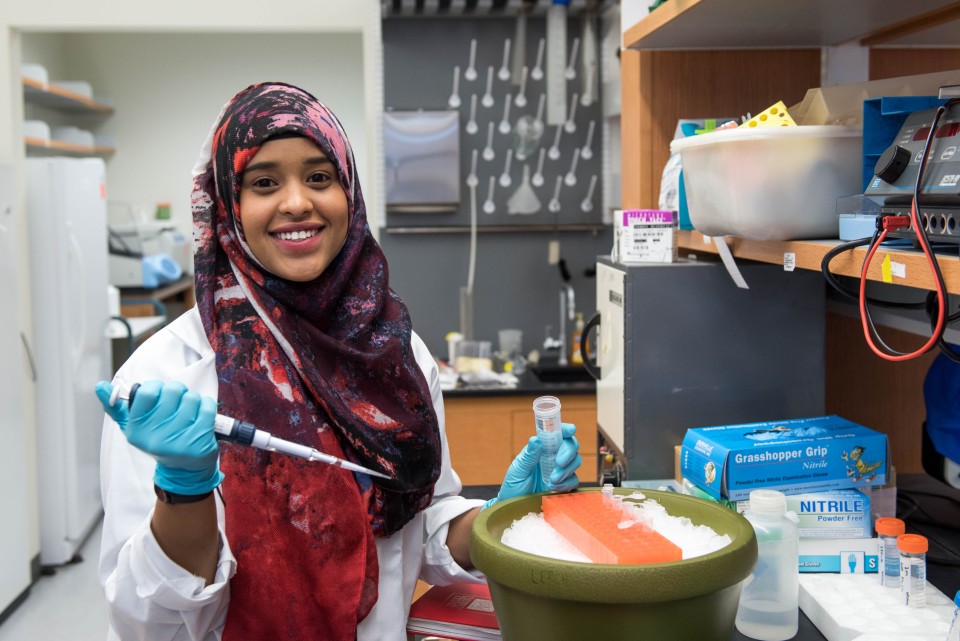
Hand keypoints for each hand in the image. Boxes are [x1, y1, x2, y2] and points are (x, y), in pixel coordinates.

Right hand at [95, 380, 222, 495]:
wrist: (184, 469)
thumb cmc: (158, 440)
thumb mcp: (133, 427)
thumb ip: (115, 407)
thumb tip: (99, 386)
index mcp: (136, 429)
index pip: (148, 392)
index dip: (157, 387)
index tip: (160, 393)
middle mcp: (155, 436)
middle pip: (173, 391)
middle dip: (178, 392)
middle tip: (176, 404)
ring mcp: (178, 440)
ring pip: (191, 398)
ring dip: (193, 400)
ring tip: (188, 413)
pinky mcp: (199, 441)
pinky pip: (207, 407)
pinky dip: (206, 406)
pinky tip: (200, 416)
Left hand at [483, 422, 580, 508]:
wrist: (514, 507)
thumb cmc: (514, 485)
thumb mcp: (518, 469)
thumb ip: (529, 456)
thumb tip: (536, 439)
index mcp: (542, 448)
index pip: (557, 434)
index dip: (566, 429)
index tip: (570, 430)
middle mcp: (553, 456)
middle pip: (571, 446)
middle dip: (568, 453)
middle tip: (559, 463)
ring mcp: (560, 470)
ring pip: (575, 462)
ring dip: (566, 470)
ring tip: (551, 480)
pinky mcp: (564, 484)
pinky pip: (574, 480)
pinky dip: (567, 483)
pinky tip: (555, 488)